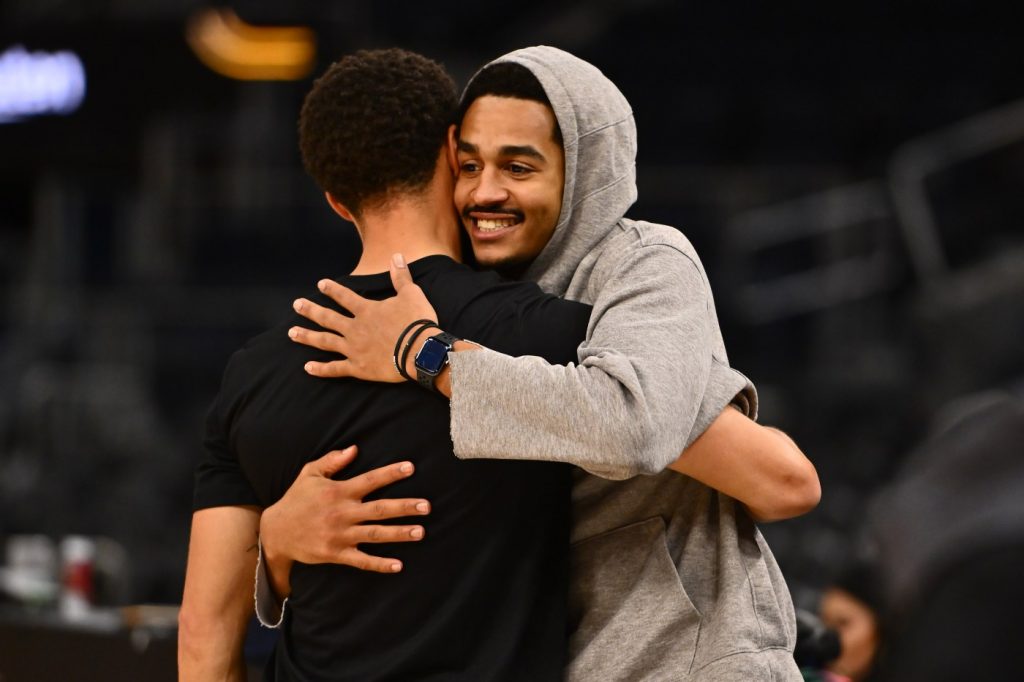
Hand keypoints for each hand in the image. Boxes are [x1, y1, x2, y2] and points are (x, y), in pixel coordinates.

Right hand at [260, 446, 430, 595]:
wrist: (275, 532)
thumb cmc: (296, 499)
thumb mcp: (309, 474)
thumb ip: (332, 460)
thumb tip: (355, 448)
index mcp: (338, 491)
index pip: (370, 480)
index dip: (391, 473)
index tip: (411, 468)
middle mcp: (342, 513)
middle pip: (379, 509)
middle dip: (404, 507)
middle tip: (426, 506)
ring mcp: (339, 535)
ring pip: (375, 534)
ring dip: (399, 533)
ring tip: (421, 532)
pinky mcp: (335, 554)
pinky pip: (361, 561)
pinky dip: (379, 564)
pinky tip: (398, 565)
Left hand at [289, 253, 437, 381]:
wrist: (421, 351)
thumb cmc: (417, 322)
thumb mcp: (411, 294)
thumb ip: (401, 276)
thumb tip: (397, 255)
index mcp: (367, 311)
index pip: (345, 297)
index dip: (332, 289)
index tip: (320, 284)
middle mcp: (355, 328)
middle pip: (327, 318)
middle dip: (310, 310)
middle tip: (295, 305)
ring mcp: (354, 349)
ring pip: (325, 341)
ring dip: (307, 336)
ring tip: (291, 333)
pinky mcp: (358, 368)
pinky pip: (335, 369)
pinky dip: (321, 369)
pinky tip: (307, 368)